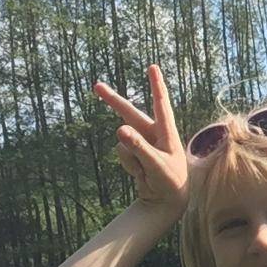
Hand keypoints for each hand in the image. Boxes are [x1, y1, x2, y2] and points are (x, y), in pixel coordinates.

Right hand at [94, 65, 188, 216]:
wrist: (166, 200)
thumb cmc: (170, 181)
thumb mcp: (155, 165)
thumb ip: (139, 147)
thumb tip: (119, 128)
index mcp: (166, 131)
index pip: (160, 103)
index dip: (156, 84)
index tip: (153, 67)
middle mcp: (153, 133)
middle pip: (130, 113)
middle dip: (113, 100)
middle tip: (97, 85)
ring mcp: (141, 142)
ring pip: (123, 141)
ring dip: (132, 157)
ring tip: (148, 170)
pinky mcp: (133, 152)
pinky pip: (122, 153)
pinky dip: (129, 165)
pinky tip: (141, 173)